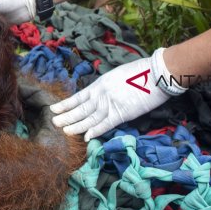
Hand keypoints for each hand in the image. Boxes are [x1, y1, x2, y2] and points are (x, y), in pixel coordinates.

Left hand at [51, 48, 183, 140]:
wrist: (157, 73)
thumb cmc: (140, 72)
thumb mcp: (117, 75)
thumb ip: (107, 86)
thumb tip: (101, 94)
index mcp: (100, 84)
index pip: (78, 97)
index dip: (65, 104)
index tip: (54, 108)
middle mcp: (101, 94)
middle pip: (80, 108)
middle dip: (66, 116)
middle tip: (53, 122)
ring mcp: (110, 104)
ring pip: (89, 118)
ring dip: (77, 126)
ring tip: (65, 131)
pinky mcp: (122, 113)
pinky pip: (106, 124)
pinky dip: (96, 131)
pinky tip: (86, 137)